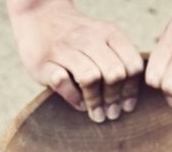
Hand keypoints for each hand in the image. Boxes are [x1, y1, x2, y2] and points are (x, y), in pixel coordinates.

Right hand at [7, 0, 143, 122]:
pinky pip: (62, 82)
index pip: (132, 65)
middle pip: (114, 74)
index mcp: (109, 33)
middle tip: (111, 114)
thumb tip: (128, 101)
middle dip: (114, 99)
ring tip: (97, 114)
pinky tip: (78, 103)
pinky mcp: (43, 61)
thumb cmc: (77, 39)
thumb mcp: (103, 39)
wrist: (39, 17)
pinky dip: (73, 97)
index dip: (131, 90)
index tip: (127, 106)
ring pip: (90, 78)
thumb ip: (119, 61)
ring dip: (95, 102)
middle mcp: (88, 38)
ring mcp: (65, 48)